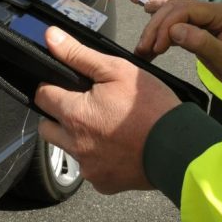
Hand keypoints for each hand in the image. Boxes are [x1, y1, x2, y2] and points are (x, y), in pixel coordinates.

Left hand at [36, 27, 180, 194]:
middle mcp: (74, 144)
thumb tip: (50, 37)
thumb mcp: (116, 70)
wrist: (179, 146)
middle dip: (59, 115)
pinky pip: (90, 169)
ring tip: (106, 126)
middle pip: (47, 127)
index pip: (42, 96)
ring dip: (78, 137)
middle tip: (86, 106)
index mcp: (74, 114)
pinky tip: (117, 146)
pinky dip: (98, 158)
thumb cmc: (151, 106)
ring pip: (68, 149)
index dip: (52, 86)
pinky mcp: (103, 183)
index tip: (68, 85)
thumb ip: (79, 54)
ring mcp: (88, 167)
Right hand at [136, 0, 221, 93]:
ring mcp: (206, 18)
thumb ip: (202, 43)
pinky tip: (150, 39)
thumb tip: (174, 31)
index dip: (167, 25)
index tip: (156, 47)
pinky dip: (162, 32)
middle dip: (156, 26)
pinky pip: (178, 23)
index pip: (187, 9)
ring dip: (156, 28)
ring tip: (142, 48)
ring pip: (174, 14)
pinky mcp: (201, 27)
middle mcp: (213, 10)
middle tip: (142, 48)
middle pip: (177, 8)